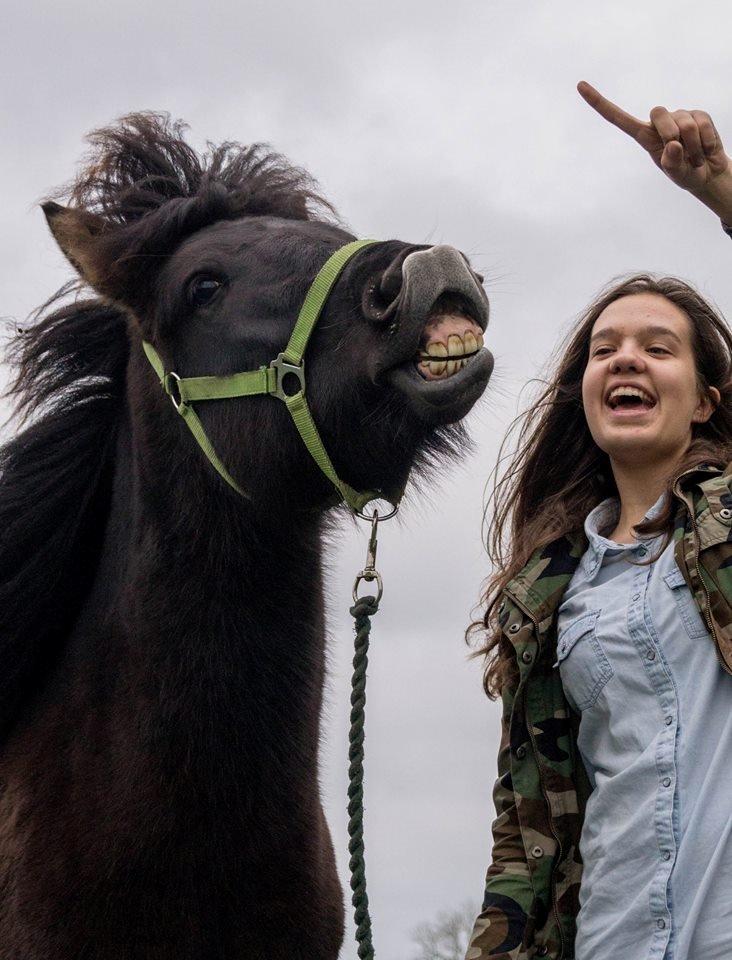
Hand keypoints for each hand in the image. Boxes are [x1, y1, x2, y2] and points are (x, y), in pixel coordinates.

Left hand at [577, 80, 731, 223]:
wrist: (709, 172)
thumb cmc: (686, 174)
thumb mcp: (677, 174)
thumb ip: (672, 163)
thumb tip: (672, 144)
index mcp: (643, 136)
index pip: (618, 118)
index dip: (599, 102)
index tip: (580, 85)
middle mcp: (659, 123)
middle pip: (658, 113)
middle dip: (671, 134)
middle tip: (683, 155)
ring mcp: (679, 115)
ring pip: (685, 123)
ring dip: (693, 146)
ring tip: (695, 158)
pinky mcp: (698, 114)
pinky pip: (703, 124)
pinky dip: (706, 143)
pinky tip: (706, 150)